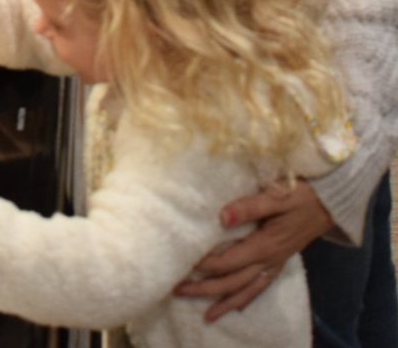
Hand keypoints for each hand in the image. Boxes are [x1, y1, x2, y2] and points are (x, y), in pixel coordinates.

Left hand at [174, 180, 333, 321]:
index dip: (204, 265)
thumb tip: (221, 217)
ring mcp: (275, 263)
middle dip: (205, 289)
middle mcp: (268, 260)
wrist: (331, 202)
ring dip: (224, 302)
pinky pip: (261, 287)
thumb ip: (249, 206)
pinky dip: (247, 299)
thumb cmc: (302, 194)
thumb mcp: (277, 196)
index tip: (182, 264)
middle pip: (232, 282)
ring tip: (205, 315)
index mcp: (265, 245)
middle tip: (178, 290)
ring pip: (246, 290)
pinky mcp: (279, 261)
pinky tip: (237, 307)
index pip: (227, 261)